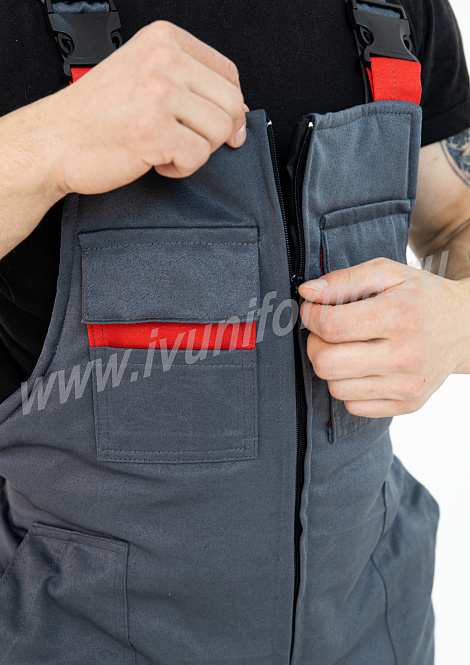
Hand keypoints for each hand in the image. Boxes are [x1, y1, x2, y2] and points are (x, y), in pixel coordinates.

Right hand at [43, 20, 247, 193]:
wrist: (56, 142)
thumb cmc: (96, 116)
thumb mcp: (144, 77)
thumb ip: (188, 83)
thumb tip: (238, 111)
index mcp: (164, 40)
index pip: (228, 74)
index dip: (227, 108)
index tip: (216, 126)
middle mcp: (164, 60)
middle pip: (232, 104)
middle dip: (213, 133)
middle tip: (182, 139)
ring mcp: (159, 93)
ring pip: (221, 131)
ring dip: (195, 150)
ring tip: (164, 147)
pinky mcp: (155, 129)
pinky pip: (199, 156)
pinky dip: (180, 168)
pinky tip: (155, 159)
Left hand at [298, 258, 469, 417]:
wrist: (466, 327)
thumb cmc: (421, 296)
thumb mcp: (387, 273)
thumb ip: (344, 280)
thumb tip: (306, 293)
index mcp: (399, 317)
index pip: (330, 326)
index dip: (310, 316)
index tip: (313, 309)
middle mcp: (405, 356)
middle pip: (327, 363)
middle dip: (315, 344)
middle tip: (326, 331)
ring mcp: (407, 385)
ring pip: (335, 387)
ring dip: (331, 367)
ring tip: (347, 348)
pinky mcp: (408, 404)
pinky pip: (353, 405)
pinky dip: (349, 386)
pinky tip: (363, 367)